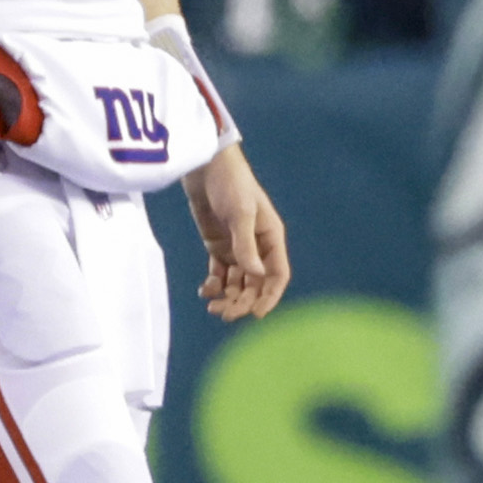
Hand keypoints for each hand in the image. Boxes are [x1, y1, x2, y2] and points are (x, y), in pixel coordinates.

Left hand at [183, 145, 290, 321]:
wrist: (206, 168)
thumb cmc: (231, 184)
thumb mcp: (241, 213)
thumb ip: (245, 245)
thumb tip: (255, 275)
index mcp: (272, 238)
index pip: (277, 275)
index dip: (270, 296)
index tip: (257, 313)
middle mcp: (258, 247)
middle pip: (256, 284)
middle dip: (243, 302)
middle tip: (224, 314)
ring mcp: (237, 248)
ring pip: (238, 282)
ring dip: (228, 297)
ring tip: (212, 306)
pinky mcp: (218, 246)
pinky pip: (220, 273)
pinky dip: (215, 285)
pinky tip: (205, 290)